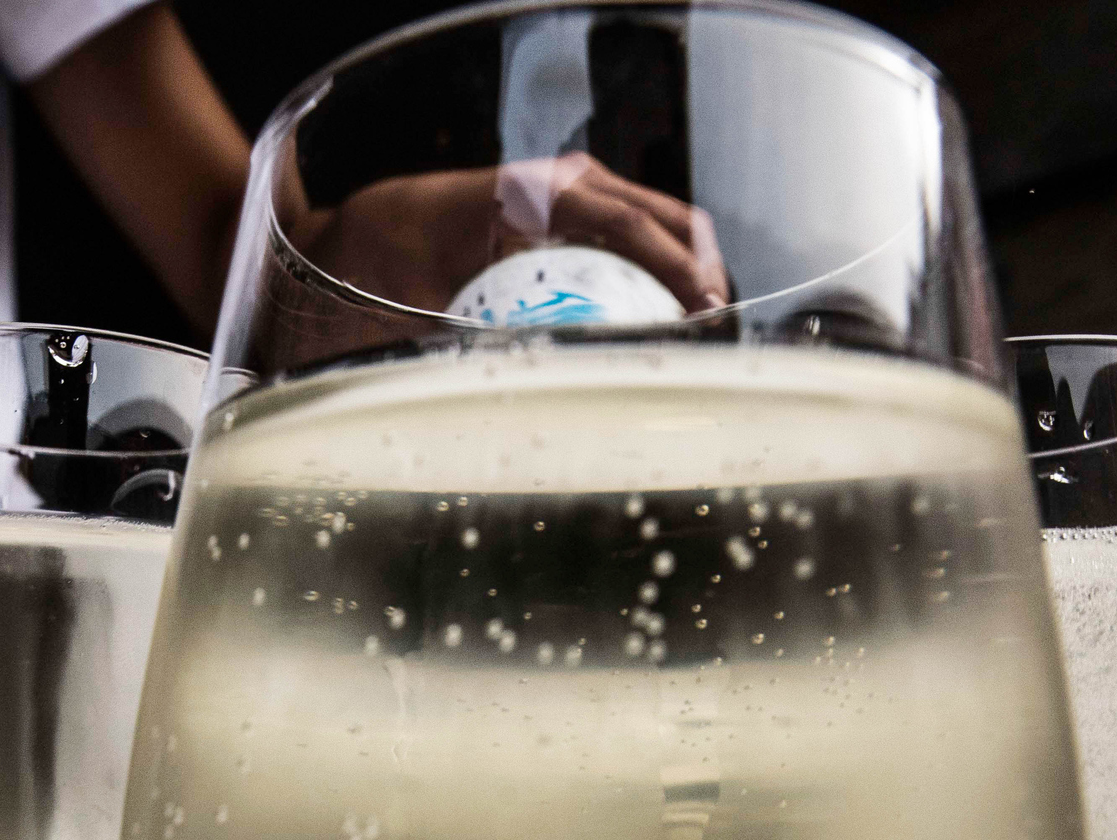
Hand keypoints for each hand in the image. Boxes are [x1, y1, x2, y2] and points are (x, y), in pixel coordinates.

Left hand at [298, 153, 727, 316]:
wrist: (399, 221)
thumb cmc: (419, 263)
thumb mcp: (447, 299)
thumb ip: (492, 334)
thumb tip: (542, 384)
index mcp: (542, 194)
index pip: (629, 225)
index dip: (675, 268)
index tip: (701, 309)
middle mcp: (572, 179)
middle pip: (666, 216)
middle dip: (703, 267)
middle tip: (717, 323)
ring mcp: (584, 184)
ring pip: (664, 220)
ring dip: (692, 267)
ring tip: (704, 323)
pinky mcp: (589, 200)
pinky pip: (642, 231)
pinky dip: (666, 266)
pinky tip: (672, 312)